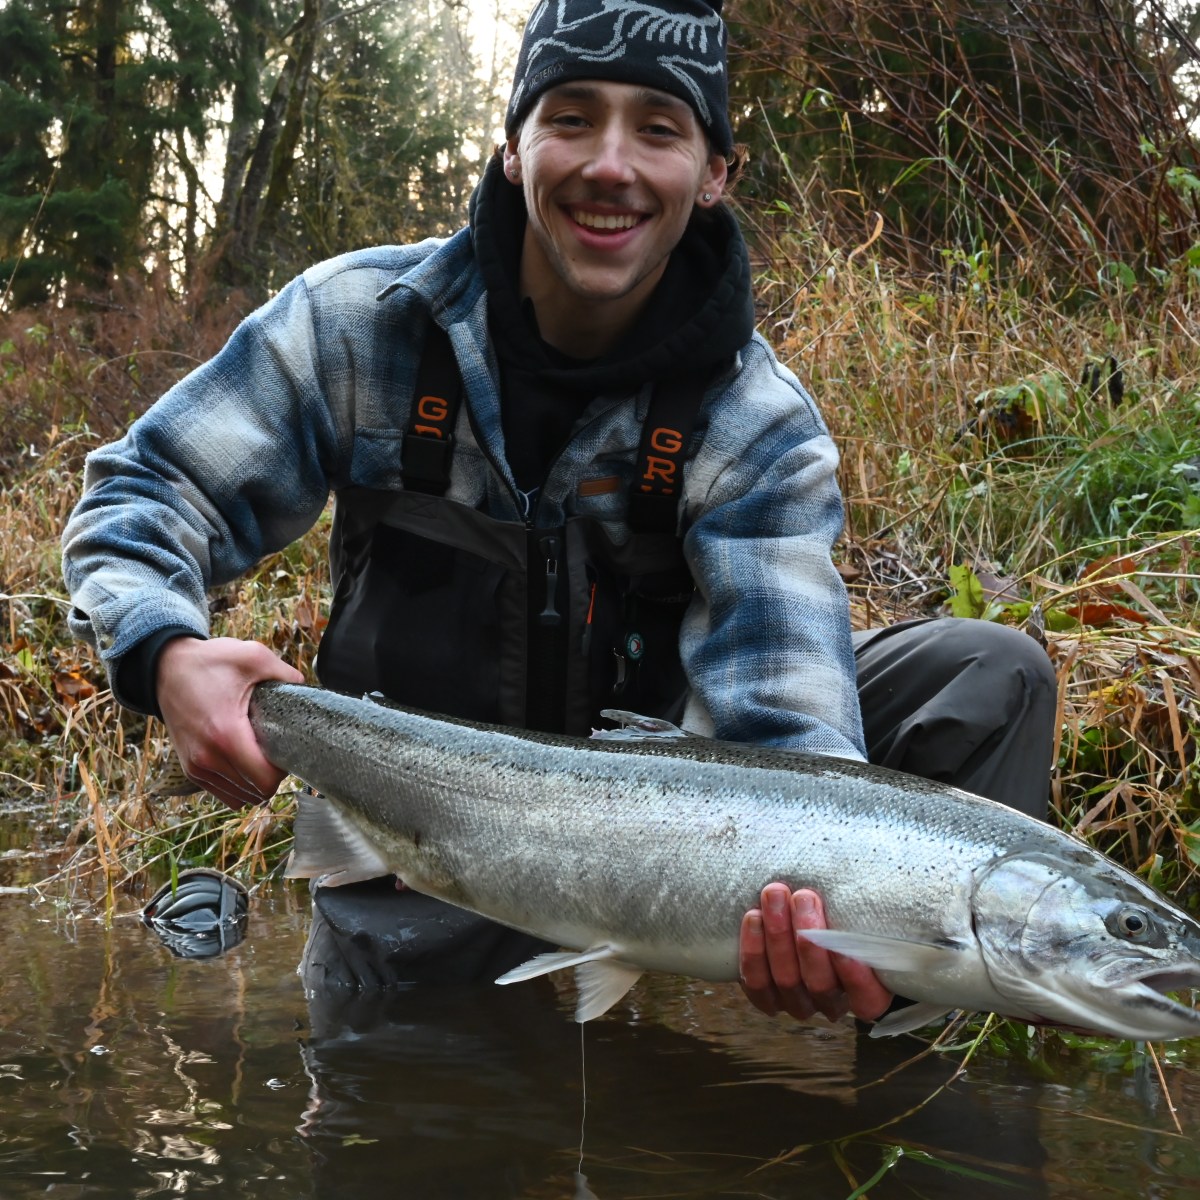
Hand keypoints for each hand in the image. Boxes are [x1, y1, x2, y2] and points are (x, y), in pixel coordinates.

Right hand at [156, 636, 303, 810]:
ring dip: (256, 782)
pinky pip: (224, 793)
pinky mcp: (190, 769)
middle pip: (256, 793)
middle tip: (276, 749)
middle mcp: (207, 758)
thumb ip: (285, 673)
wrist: (166, 667)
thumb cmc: (209, 662)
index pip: (265, 781)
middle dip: (273, 776)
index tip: (286, 748)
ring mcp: (196, 767)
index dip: (284, 770)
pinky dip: (239, 785)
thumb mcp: (252, 656)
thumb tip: (305, 688)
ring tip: (260, 754)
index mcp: (226, 735)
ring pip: (240, 798)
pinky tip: (246, 761)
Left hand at [739, 883, 892, 1022]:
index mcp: (865, 992)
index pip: (867, 999)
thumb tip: (878, 879)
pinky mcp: (765, 996)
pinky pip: (756, 981)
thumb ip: (862, 910)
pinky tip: (753, 917)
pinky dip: (753, 948)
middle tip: (804, 897)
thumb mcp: (859, 914)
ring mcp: (796, 1002)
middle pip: (820, 984)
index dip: (856, 977)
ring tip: (775, 894)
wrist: (799, 918)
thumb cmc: (841, 913)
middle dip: (809, 938)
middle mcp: (830, 1003)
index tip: (843, 944)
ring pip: (786, 980)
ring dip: (778, 934)